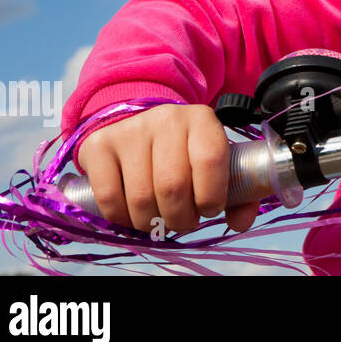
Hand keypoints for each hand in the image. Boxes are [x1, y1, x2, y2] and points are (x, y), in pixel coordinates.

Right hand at [76, 103, 260, 235]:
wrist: (142, 128)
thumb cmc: (185, 152)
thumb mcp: (216, 162)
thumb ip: (238, 192)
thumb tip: (240, 222)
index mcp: (202, 119)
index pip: (210, 159)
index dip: (211, 195)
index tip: (209, 210)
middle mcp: (167, 119)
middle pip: (173, 185)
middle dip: (181, 218)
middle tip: (184, 222)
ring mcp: (131, 130)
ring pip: (141, 196)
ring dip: (152, 222)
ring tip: (161, 221)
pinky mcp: (100, 145)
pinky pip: (109, 197)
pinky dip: (123, 219)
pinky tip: (133, 216)